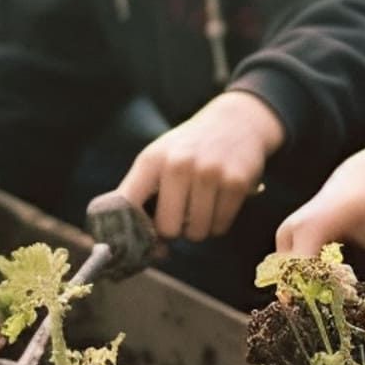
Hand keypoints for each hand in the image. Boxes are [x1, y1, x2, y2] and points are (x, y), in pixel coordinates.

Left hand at [118, 91, 285, 241]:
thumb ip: (140, 194)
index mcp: (152, 160)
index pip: (128, 205)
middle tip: (181, 215)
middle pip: (168, 229)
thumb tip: (136, 244)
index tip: (139, 240)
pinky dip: (218, 224)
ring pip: (196, 232)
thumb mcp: (159, 158)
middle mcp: (178, 164)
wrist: (236, 120)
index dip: (131, 231)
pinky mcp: (236, 183)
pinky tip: (218, 204)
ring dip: (198, 228)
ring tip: (201, 207)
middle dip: (174, 230)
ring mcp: (209, 173)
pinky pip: (220, 227)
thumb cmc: (189, 148)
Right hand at [276, 132, 364, 308]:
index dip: (318, 300)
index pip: (303, 277)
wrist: (363, 173)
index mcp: (314, 228)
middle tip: (339, 318)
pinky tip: (330, 290)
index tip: (343, 315)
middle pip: (290, 282)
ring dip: (307, 294)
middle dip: (311, 303)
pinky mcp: (284, 238)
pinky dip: (305, 283)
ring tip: (336, 303)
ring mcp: (284, 234)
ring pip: (286, 279)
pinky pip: (287, 270)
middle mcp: (291, 231)